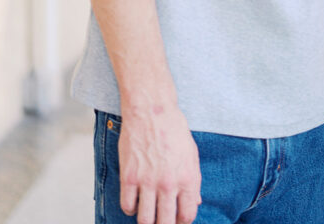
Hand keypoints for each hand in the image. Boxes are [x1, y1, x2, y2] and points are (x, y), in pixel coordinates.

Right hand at [118, 102, 200, 223]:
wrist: (151, 109)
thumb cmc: (174, 129)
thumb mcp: (191, 153)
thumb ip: (193, 180)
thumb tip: (196, 202)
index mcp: (188, 178)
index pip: (187, 215)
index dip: (182, 222)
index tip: (177, 220)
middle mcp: (168, 183)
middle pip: (165, 223)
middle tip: (161, 220)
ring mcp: (148, 182)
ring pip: (145, 220)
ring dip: (146, 220)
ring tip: (148, 213)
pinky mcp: (129, 177)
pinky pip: (127, 206)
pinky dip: (130, 208)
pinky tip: (134, 200)